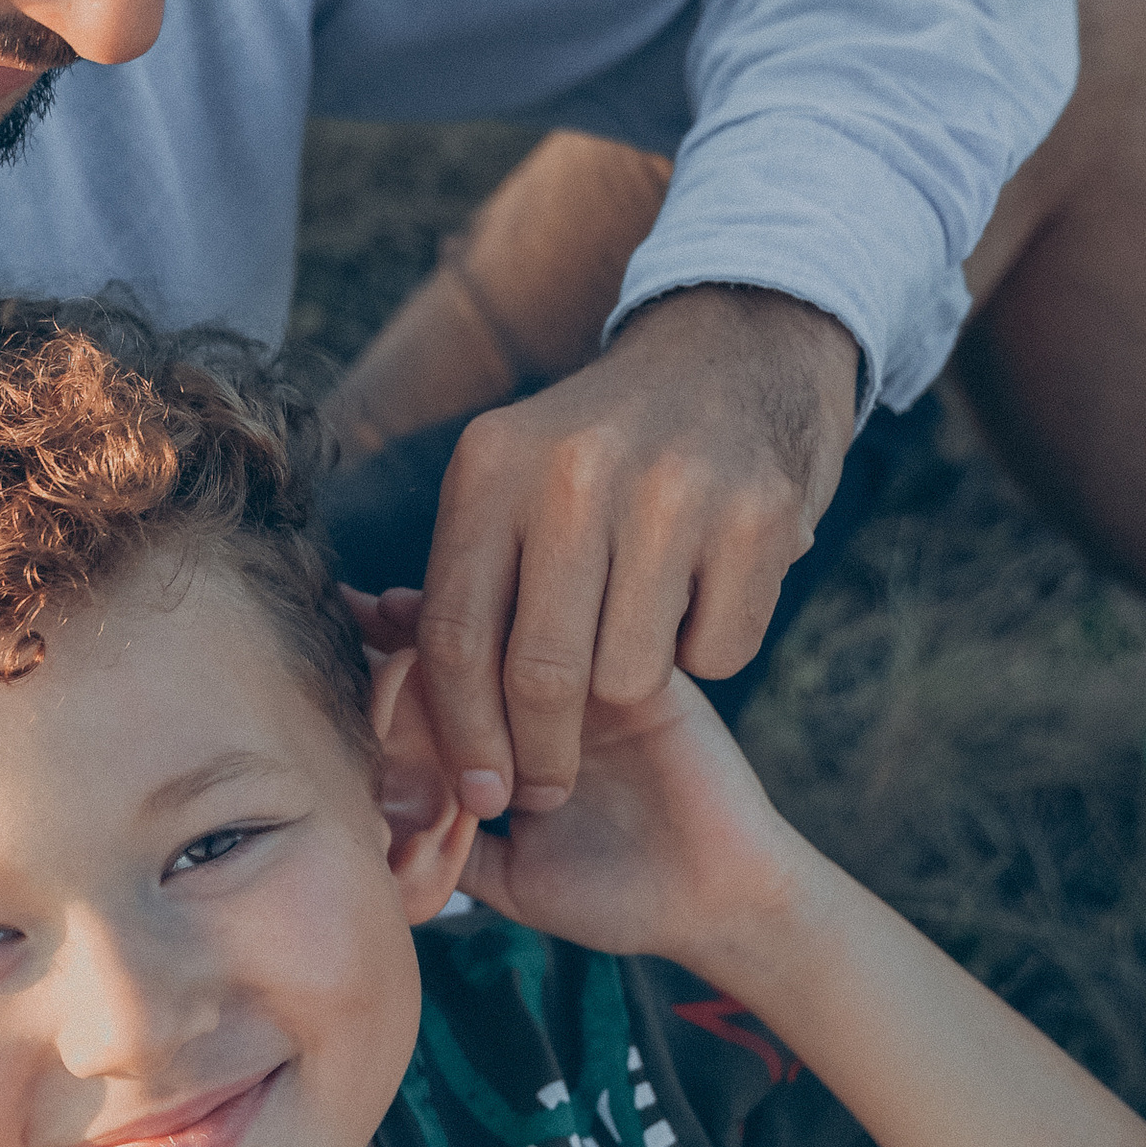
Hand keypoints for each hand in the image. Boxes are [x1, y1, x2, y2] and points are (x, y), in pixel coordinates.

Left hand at [357, 592, 814, 976]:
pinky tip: (503, 630)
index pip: (454, 675)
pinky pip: (599, 634)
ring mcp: (604, 681)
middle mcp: (559, 696)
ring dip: (476, 619)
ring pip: (533, 626)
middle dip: (427, 618)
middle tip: (376, 613)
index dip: (401, 648)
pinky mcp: (654, 680)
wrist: (717, 906)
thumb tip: (364, 834)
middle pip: (486, 634)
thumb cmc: (618, 897)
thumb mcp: (510, 879)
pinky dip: (556, 630)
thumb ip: (450, 852)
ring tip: (419, 618)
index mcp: (521, 732)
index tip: (349, 623)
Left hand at [416, 284, 858, 816]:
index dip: (462, 736)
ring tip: (636, 642)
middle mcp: (576, 474)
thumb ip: (458, 581)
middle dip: (540, 759)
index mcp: (492, 467)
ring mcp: (674, 492)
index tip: (478, 796)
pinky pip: (717, 656)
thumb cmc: (601, 453)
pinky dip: (709, 650)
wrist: (740, 350)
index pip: (456, 638)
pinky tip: (706, 593)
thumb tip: (386, 692)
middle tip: (546, 787)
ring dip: (630, 691)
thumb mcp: (509, 482)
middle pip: (541, 676)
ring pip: (630, 678)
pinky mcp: (759, 518)